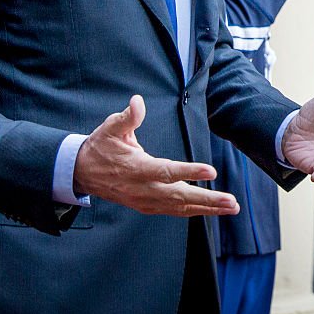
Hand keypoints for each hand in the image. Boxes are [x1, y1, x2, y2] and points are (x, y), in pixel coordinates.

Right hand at [73, 95, 239, 216]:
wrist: (82, 172)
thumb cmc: (101, 146)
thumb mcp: (111, 127)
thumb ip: (128, 116)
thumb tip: (138, 102)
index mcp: (136, 168)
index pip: (167, 172)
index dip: (189, 171)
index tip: (212, 171)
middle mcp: (143, 189)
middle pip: (179, 197)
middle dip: (208, 200)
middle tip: (231, 201)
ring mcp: (145, 201)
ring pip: (180, 208)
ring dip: (207, 208)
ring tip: (230, 207)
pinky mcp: (147, 206)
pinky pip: (174, 211)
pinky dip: (194, 211)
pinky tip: (211, 210)